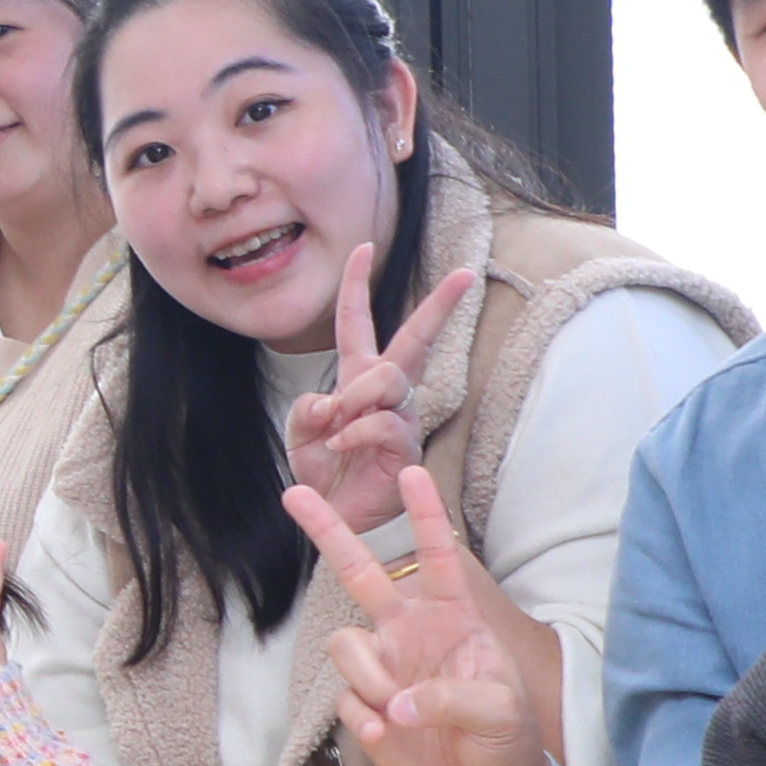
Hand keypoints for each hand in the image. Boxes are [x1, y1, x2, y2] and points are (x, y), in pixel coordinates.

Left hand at [282, 252, 482, 544]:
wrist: (335, 516)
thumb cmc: (326, 472)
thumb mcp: (301, 432)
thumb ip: (307, 407)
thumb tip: (333, 400)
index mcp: (357, 378)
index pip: (357, 322)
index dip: (355, 285)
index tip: (362, 248)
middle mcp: (385, 392)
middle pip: (414, 339)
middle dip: (439, 306)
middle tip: (464, 275)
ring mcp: (401, 417)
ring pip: (388, 378)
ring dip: (357, 395)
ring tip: (338, 424)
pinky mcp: (406, 444)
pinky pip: (380, 422)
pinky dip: (353, 431)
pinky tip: (341, 446)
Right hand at [296, 466, 558, 765]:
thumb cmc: (508, 738)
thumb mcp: (500, 711)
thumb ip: (452, 698)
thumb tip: (397, 704)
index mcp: (454, 617)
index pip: (438, 555)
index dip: (425, 515)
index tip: (412, 473)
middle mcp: (411, 631)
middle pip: (360, 571)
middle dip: (328, 532)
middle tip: (293, 493)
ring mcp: (384, 666)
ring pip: (345, 646)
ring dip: (368, 678)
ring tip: (400, 714)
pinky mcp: (365, 706)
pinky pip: (346, 699)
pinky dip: (366, 718)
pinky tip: (391, 736)